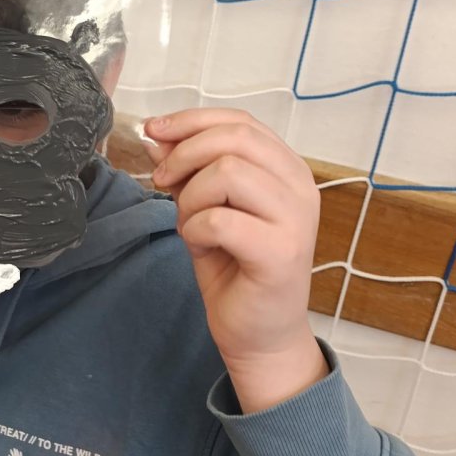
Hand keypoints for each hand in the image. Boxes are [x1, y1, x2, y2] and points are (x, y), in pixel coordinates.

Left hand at [143, 110, 327, 413]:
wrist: (260, 335)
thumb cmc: (237, 270)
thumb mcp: (206, 208)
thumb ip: (189, 172)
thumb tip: (158, 136)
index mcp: (287, 169)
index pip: (241, 122)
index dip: (192, 120)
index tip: (155, 130)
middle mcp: (300, 187)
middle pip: (235, 139)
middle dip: (185, 154)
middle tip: (162, 180)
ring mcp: (295, 219)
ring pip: (228, 173)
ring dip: (191, 197)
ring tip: (190, 223)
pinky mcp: (281, 252)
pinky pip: (220, 220)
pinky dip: (195, 229)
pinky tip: (199, 246)